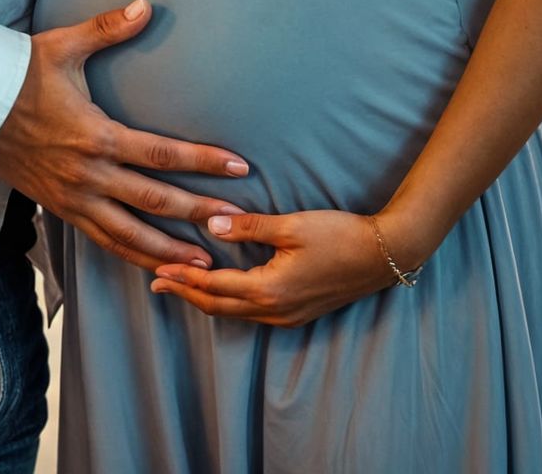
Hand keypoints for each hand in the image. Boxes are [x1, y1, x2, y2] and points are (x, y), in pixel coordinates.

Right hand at [0, 0, 250, 273]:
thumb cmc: (18, 72)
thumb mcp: (64, 46)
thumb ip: (109, 29)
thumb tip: (146, 4)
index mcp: (96, 134)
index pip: (162, 153)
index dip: (203, 161)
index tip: (239, 167)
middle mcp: (88, 173)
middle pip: (153, 202)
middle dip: (197, 214)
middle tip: (235, 225)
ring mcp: (72, 197)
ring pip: (128, 235)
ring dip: (168, 251)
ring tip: (204, 264)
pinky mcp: (59, 208)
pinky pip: (100, 240)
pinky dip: (130, 256)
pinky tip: (154, 267)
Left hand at [149, 206, 429, 325]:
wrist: (384, 255)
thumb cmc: (340, 235)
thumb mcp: (292, 226)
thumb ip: (249, 227)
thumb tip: (210, 225)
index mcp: (268, 291)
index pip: (213, 287)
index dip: (183, 279)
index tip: (156, 272)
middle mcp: (274, 311)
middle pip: (218, 306)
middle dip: (186, 293)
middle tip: (157, 283)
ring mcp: (287, 316)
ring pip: (234, 313)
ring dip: (206, 299)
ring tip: (182, 284)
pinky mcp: (298, 312)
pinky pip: (251, 313)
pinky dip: (229, 301)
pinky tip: (222, 287)